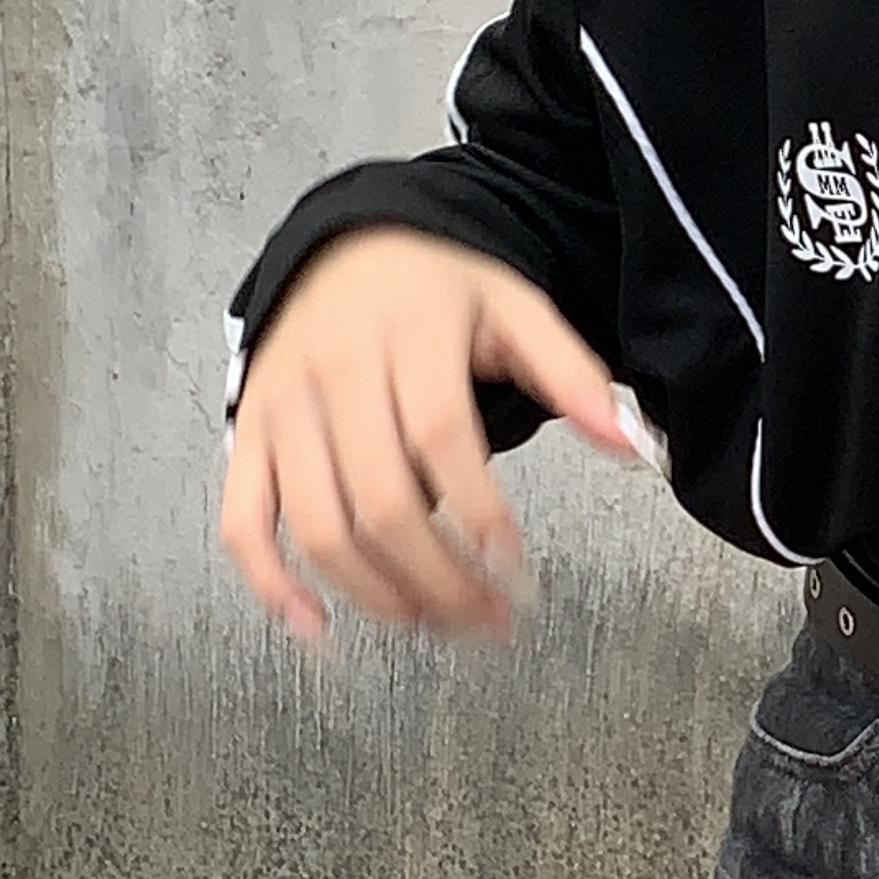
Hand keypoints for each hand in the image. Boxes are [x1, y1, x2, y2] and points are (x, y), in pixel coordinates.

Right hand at [217, 229, 644, 647]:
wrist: (344, 250)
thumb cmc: (438, 292)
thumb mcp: (516, 310)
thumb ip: (574, 376)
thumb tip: (635, 446)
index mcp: (410, 335)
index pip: (441, 436)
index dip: (480, 511)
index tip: (518, 570)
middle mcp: (335, 372)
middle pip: (383, 499)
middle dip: (441, 577)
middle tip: (492, 621)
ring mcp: (282, 409)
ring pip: (320, 524)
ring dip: (378, 593)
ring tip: (437, 624)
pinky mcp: (249, 437)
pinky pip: (243, 520)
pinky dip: (270, 582)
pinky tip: (317, 628)